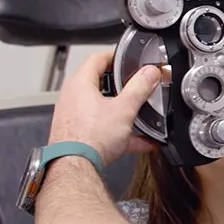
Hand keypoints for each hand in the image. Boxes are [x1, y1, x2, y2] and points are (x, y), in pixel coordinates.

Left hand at [48, 50, 160, 165]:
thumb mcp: (124, 109)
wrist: (75, 167)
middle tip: (139, 86)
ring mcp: (74, 115)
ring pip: (103, 107)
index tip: (130, 59)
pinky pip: (103, 127)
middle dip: (123, 86)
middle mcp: (73, 97)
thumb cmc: (90, 137)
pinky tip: (141, 142)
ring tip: (142, 116)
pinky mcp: (78, 133)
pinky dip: (121, 132)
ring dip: (124, 111)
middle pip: (101, 83)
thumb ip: (139, 88)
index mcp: (80, 83)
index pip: (98, 58)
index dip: (116, 56)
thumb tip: (150, 72)